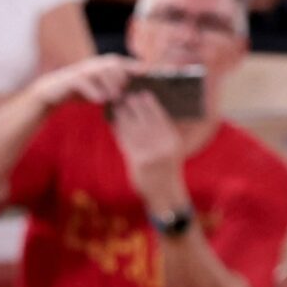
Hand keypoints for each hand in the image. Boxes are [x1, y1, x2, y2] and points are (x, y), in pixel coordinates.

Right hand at [28, 54, 138, 111]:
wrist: (52, 93)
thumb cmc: (80, 91)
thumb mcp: (99, 90)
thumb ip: (115, 89)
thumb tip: (135, 94)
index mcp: (102, 66)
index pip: (122, 63)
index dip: (136, 66)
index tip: (149, 72)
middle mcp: (94, 65)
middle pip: (113, 64)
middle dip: (122, 75)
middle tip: (126, 90)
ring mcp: (82, 71)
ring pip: (100, 72)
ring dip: (109, 84)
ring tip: (114, 97)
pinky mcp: (71, 80)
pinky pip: (84, 82)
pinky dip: (93, 91)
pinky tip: (100, 100)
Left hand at [109, 92, 187, 209]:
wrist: (164, 194)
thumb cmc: (166, 168)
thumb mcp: (170, 149)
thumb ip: (162, 132)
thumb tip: (147, 108)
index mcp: (173, 140)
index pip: (161, 116)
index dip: (150, 103)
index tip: (142, 93)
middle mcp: (163, 146)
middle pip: (146, 120)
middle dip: (134, 106)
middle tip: (125, 95)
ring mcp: (151, 154)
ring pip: (134, 128)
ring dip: (123, 115)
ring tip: (117, 106)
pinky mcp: (138, 162)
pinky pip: (126, 141)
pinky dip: (119, 129)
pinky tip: (113, 123)